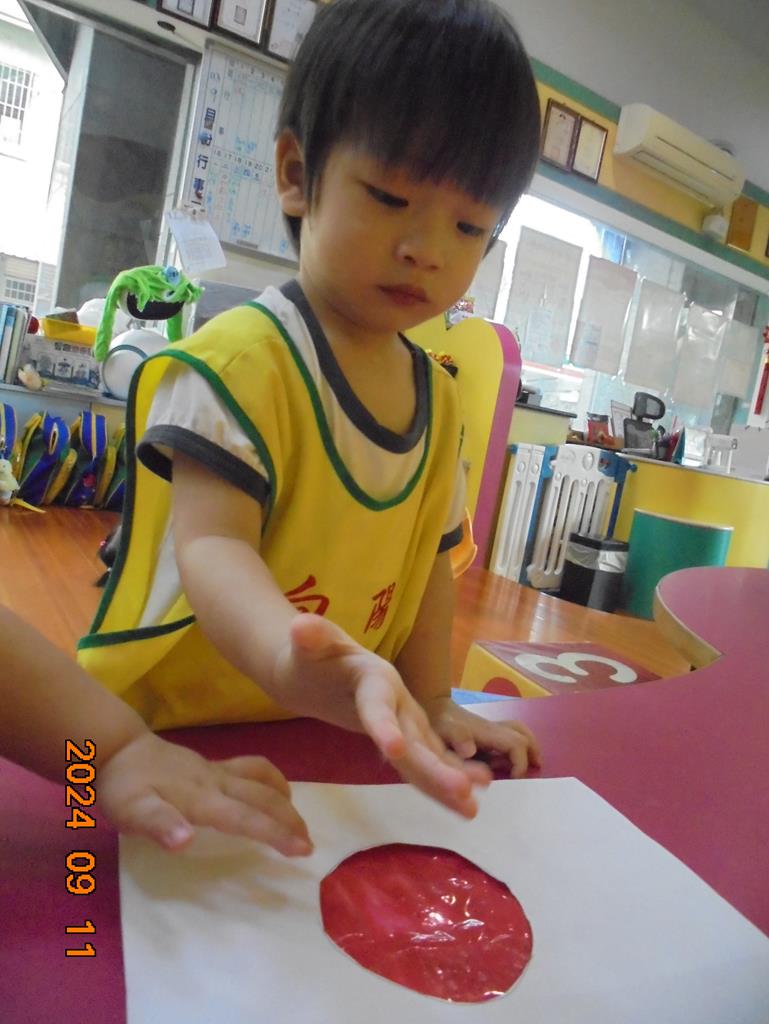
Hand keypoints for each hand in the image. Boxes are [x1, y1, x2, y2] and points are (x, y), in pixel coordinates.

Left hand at [97, 733, 311, 855]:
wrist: (117, 748)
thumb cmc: (123, 787)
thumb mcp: (130, 811)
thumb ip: (159, 824)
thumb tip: (185, 841)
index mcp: (201, 798)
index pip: (247, 817)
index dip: (276, 833)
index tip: (303, 849)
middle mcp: (216, 782)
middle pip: (264, 797)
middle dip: (290, 820)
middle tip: (309, 844)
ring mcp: (216, 770)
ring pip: (262, 779)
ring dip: (285, 799)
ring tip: (298, 820)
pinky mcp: (212, 766)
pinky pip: (252, 768)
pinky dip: (272, 779)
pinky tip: (275, 790)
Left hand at [272, 614, 491, 816]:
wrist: (321, 667)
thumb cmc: (312, 656)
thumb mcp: (308, 644)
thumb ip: (309, 637)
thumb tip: (301, 626)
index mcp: (375, 677)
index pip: (378, 705)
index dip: (386, 726)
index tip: (394, 750)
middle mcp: (400, 699)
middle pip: (415, 737)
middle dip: (436, 766)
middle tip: (462, 790)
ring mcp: (406, 720)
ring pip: (427, 754)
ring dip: (449, 779)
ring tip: (473, 807)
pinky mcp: (406, 738)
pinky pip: (423, 764)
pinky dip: (442, 785)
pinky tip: (465, 807)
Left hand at [422, 697, 541, 777]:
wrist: (435, 707)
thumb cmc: (439, 721)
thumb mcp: (444, 730)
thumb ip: (458, 737)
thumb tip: (472, 751)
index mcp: (487, 732)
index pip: (516, 744)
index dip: (520, 762)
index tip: (514, 778)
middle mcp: (494, 729)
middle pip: (523, 736)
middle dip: (531, 753)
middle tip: (534, 770)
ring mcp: (492, 729)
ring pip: (519, 732)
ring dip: (529, 747)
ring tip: (533, 764)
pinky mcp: (488, 732)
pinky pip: (511, 734)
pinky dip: (520, 745)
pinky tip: (513, 760)